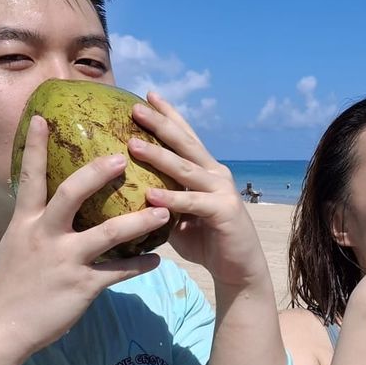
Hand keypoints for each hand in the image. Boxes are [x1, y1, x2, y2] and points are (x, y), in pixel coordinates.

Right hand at [0, 115, 171, 355]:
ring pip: (107, 234)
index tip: (42, 116)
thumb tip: (46, 205)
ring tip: (164, 211)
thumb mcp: (16, 247)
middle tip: (123, 156)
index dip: (34, 146)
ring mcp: (64, 261)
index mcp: (25, 223)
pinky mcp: (81, 287)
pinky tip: (158, 260)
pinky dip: (141, 266)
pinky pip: (119, 273)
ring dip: (139, 220)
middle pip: (71, 194)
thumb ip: (34, 224)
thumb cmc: (10, 288)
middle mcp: (44, 236)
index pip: (30, 177)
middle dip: (97, 173)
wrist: (0, 328)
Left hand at [127, 92, 267, 289]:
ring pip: (186, 168)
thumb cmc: (205, 241)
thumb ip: (162, 200)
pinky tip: (150, 194)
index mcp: (205, 170)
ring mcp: (222, 191)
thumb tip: (127, 192)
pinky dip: (172, 198)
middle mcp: (215, 174)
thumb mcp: (178, 216)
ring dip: (159, 156)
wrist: (238, 269)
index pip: (185, 136)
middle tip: (136, 108)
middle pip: (185, 143)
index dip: (168, 115)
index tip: (147, 95)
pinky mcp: (224, 211)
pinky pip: (192, 202)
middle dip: (160, 124)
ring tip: (133, 145)